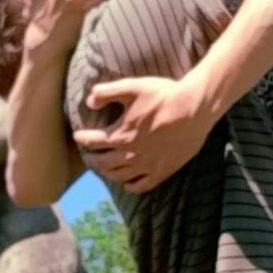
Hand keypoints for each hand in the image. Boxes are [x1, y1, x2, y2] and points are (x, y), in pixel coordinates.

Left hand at [74, 75, 209, 192]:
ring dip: (107, 173)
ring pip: (118, 176)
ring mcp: (147, 165)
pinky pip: (141, 186)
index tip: (78, 136)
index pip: (93, 141)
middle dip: (91, 160)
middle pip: (102, 163)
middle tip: (88, 155)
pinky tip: (127, 182)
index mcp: (121, 134)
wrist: (195, 109)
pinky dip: (130, 185)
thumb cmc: (164, 95)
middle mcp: (131, 154)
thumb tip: (88, 101)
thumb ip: (107, 92)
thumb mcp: (133, 86)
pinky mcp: (162, 171)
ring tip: (103, 168)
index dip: (82, 138)